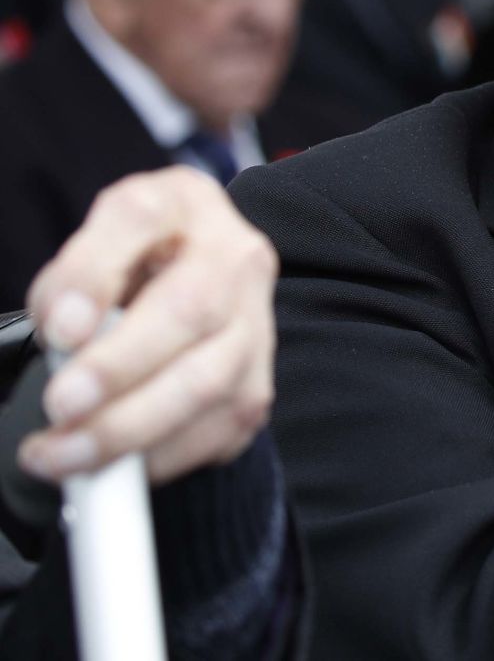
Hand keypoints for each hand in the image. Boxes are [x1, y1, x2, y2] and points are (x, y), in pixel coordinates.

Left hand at [18, 167, 277, 484]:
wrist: (202, 285)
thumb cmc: (137, 265)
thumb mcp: (94, 247)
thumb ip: (74, 277)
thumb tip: (70, 332)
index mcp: (185, 203)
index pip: (139, 218)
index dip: (95, 273)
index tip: (58, 328)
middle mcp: (237, 259)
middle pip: (190, 311)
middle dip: (119, 368)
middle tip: (60, 406)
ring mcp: (258, 325)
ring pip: (208, 384)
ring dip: (128, 430)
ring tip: (61, 454)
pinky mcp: (258, 385)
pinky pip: (217, 433)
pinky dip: (159, 458)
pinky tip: (112, 467)